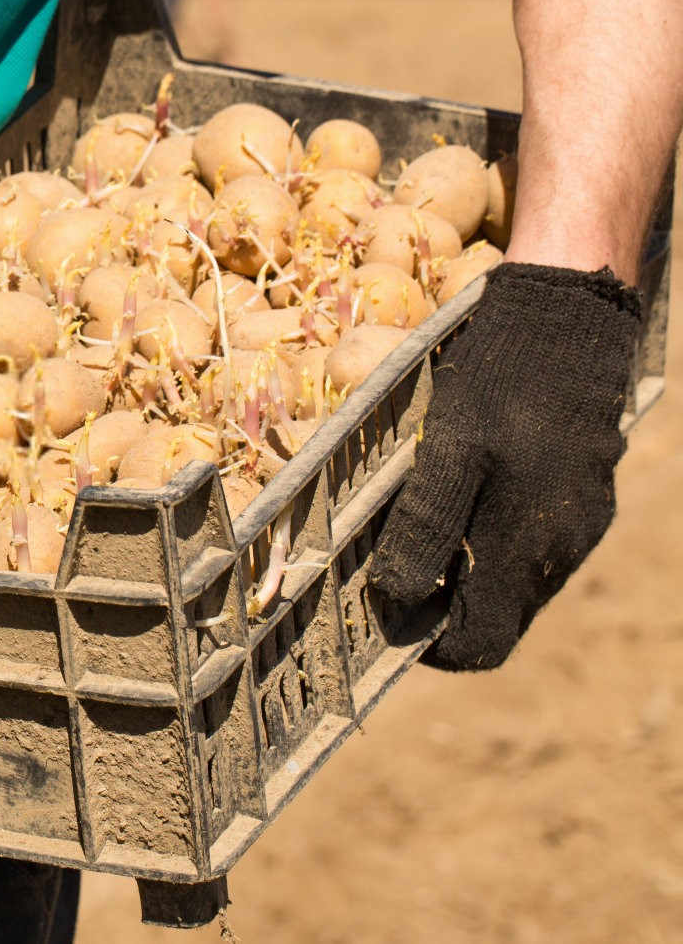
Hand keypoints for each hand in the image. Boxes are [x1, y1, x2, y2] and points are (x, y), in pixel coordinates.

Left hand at [367, 262, 640, 669]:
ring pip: (510, 581)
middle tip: (385, 571)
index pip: (479, 647)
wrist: (569, 320)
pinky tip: (458, 496)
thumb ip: (425, 528)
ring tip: (413, 529)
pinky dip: (487, 539)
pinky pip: (528, 543)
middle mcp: (559, 552)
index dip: (429, 647)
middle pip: (494, 618)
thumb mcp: (448, 450)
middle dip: (439, 609)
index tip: (385, 618)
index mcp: (526, 550)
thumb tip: (395, 599)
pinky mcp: (582, 497)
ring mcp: (577, 526)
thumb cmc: (500, 384)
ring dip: (462, 573)